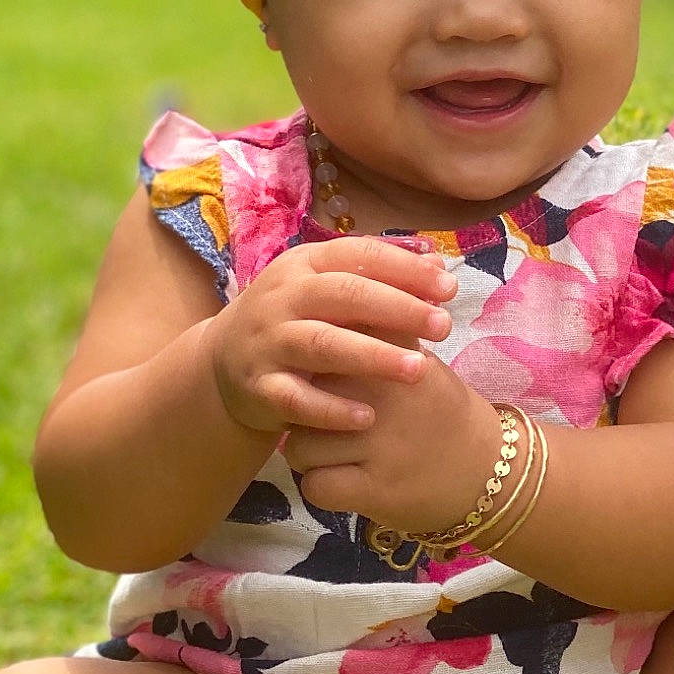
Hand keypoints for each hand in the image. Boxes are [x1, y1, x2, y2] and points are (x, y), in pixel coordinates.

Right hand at [208, 237, 458, 435]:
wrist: (224, 362)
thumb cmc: (297, 321)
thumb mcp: (329, 289)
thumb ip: (380, 277)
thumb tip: (440, 264)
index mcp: (304, 265)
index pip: (358, 256)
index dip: (405, 269)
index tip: (449, 289)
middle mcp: (282, 298)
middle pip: (344, 295)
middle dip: (399, 308)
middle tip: (444, 327)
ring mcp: (268, 342)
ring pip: (323, 345)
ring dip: (373, 357)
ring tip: (419, 370)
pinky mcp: (259, 387)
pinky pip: (297, 399)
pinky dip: (333, 409)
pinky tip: (369, 417)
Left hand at [282, 353, 507, 535]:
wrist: (491, 471)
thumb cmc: (441, 412)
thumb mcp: (416, 359)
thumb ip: (372, 337)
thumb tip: (322, 312)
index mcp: (393, 353)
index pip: (326, 345)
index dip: (314, 367)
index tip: (326, 380)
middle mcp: (385, 392)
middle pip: (303, 394)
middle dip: (304, 411)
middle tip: (324, 424)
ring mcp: (379, 442)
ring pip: (300, 445)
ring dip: (308, 456)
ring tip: (333, 457)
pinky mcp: (376, 488)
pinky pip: (315, 486)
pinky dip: (321, 489)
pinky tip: (341, 483)